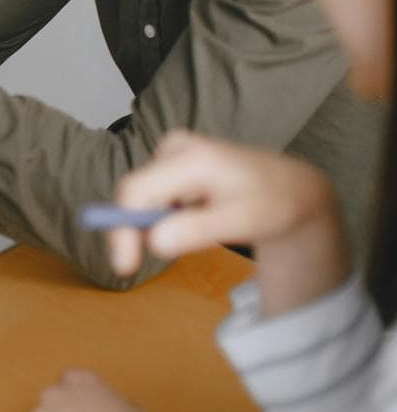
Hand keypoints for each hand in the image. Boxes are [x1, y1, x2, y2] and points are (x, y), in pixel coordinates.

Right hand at [109, 132, 347, 314]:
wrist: (289, 185)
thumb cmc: (271, 203)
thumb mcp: (241, 222)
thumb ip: (198, 230)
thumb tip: (153, 242)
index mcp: (193, 159)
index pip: (137, 191)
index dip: (122, 227)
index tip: (124, 264)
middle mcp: (176, 147)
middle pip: (133, 191)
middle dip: (131, 229)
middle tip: (136, 263)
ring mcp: (172, 150)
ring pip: (141, 193)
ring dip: (150, 221)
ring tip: (193, 234)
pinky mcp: (172, 158)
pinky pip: (151, 191)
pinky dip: (160, 214)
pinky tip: (191, 219)